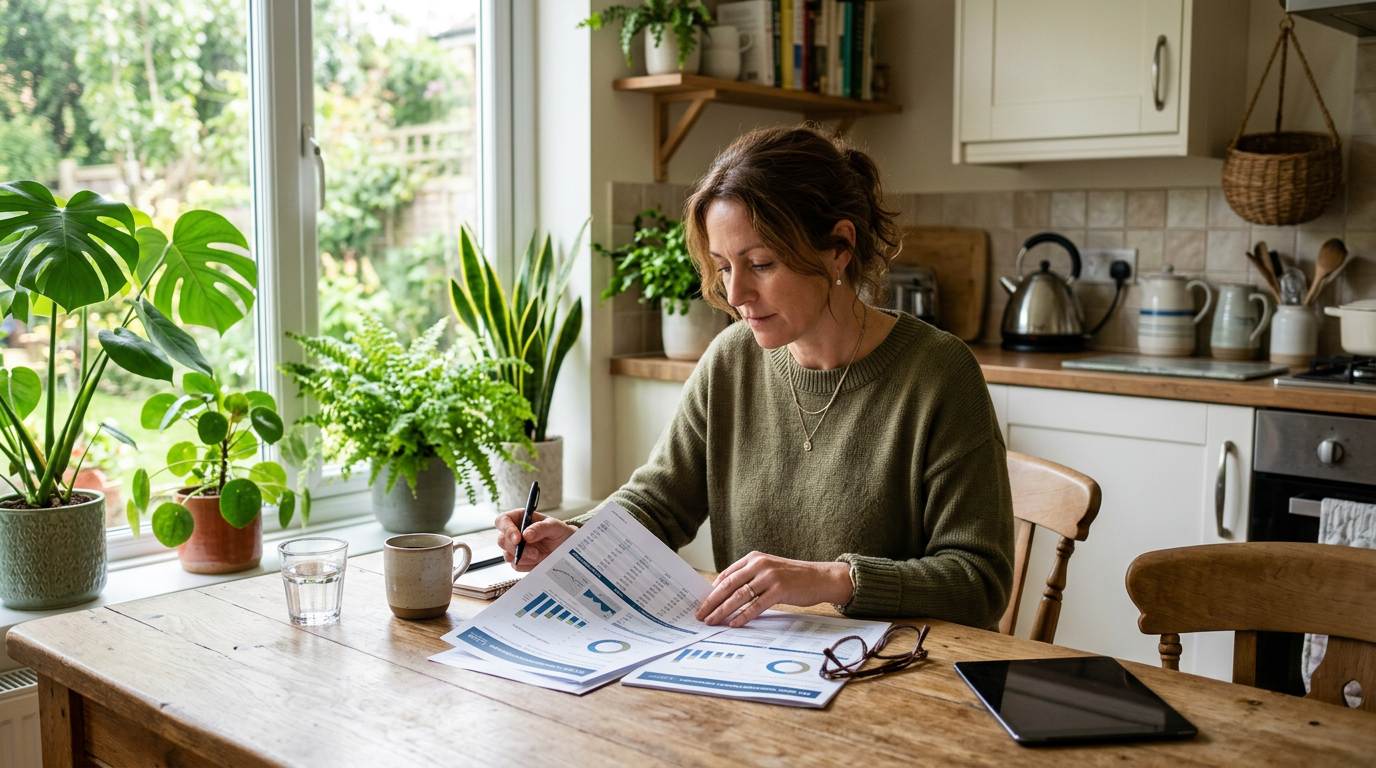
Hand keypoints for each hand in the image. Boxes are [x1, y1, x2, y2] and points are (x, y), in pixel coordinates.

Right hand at [493, 508, 576, 571]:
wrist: (565, 548)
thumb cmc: (559, 532)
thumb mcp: (554, 526)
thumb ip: (541, 528)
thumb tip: (526, 534)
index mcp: (519, 518)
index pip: (503, 521)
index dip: (507, 530)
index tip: (518, 539)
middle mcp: (514, 532)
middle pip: (502, 541)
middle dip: (518, 549)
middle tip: (535, 553)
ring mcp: (515, 548)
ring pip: (508, 555)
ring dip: (525, 558)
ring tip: (541, 555)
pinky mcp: (519, 560)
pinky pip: (516, 566)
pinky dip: (528, 565)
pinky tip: (539, 560)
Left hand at [694, 551, 853, 627]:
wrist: (820, 578)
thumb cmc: (793, 577)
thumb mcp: (769, 570)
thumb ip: (750, 577)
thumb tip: (726, 595)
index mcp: (754, 558)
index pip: (726, 575)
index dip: (712, 590)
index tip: (702, 603)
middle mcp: (759, 564)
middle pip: (728, 585)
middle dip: (711, 602)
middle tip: (700, 615)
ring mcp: (769, 576)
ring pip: (739, 596)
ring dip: (722, 610)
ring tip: (711, 621)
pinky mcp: (779, 590)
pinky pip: (756, 606)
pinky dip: (743, 616)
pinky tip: (734, 623)